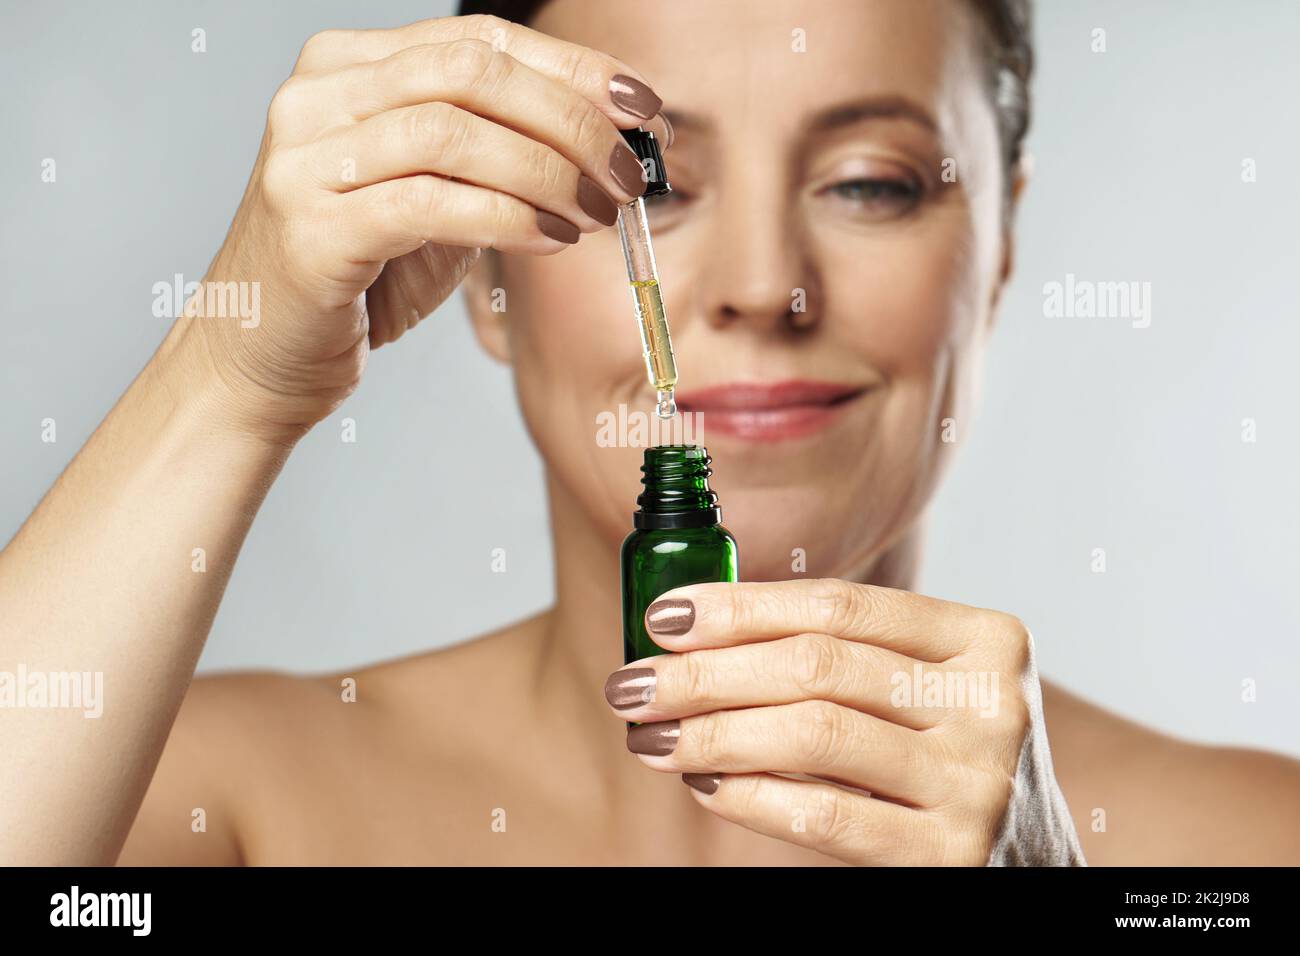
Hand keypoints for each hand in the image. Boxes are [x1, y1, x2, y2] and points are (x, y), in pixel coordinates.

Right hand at [176, 14, 664, 439]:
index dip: (570, 67)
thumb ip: (495, 154)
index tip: (640, 105)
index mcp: (346, 68)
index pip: (477, 40)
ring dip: (547, 172)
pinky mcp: (309, 227)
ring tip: (596, 212)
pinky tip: (553, 238)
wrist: (265, 355)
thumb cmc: (361, 274)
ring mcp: (303, 159)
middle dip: (570, 120)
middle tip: (625, 173)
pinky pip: (430, 203)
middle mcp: (317, 97)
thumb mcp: (435, 193)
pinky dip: (507, 217)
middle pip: (471, 73)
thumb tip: (603, 139)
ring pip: (453, 132)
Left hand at [604, 579, 1085, 865]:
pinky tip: (702, 781)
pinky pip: (822, 815)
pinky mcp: (948, 855)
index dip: (742, 606)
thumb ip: (845, 654)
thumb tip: (698, 633)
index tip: (664, 614)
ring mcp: (976, 781)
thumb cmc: (948, 755)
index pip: (841, 604)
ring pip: (812, 736)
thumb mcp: (927, 687)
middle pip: (817, 666)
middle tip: (632, 683)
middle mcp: (991, 702)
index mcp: (985, 638)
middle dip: (706, 672)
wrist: (1030, 861)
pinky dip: (747, 795)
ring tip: (650, 733)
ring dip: (710, 731)